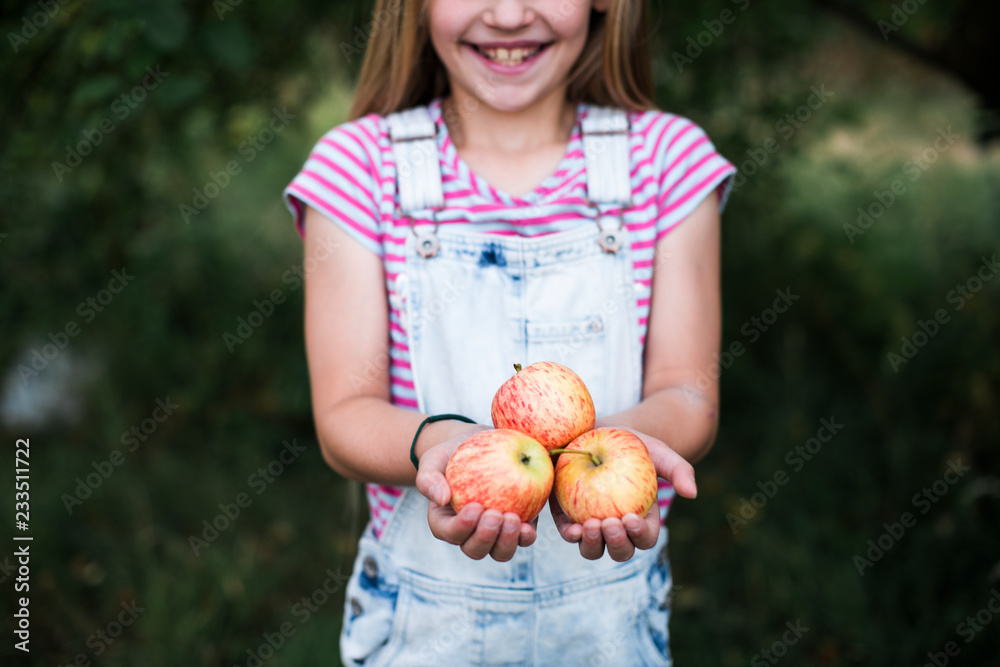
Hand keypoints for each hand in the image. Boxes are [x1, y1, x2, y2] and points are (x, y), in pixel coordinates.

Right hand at [414, 425, 538, 560]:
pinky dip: (526, 535)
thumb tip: (441, 499)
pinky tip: (529, 525)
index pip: (450, 533)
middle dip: (486, 538)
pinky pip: (522, 539)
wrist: (476, 445)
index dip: (462, 527)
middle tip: (495, 514)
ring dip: (507, 542)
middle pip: (475, 550)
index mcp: (445, 523)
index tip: (475, 507)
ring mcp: (494, 533)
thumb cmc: (449, 454)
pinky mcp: (516, 525)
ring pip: (500, 552)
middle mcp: (469, 534)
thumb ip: (429, 479)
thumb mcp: (433, 460)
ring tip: (513, 520)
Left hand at [550, 427, 696, 561]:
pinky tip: (571, 527)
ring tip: (591, 525)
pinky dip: (570, 534)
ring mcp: (592, 526)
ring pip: (593, 550)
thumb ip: (678, 469)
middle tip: (611, 522)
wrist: (598, 433)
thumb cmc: (633, 445)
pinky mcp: (568, 517)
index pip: (645, 537)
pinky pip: (569, 533)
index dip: (640, 534)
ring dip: (593, 544)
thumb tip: (692, 493)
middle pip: (620, 551)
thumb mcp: (658, 452)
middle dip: (617, 543)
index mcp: (642, 519)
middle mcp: (617, 529)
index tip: (631, 518)